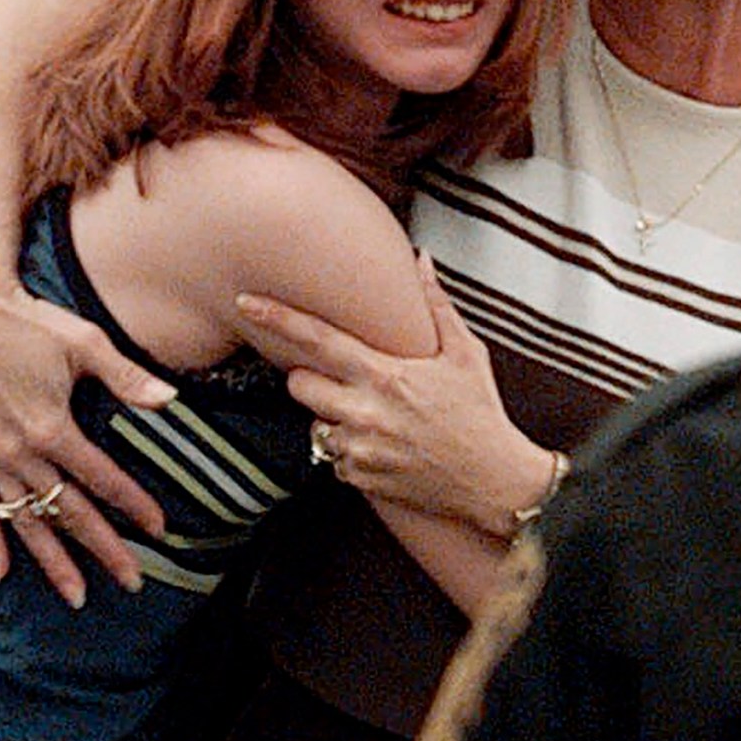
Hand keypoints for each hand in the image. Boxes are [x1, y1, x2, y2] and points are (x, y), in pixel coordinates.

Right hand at [0, 280, 172, 606]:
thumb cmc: (33, 323)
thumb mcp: (87, 342)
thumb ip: (128, 377)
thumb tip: (170, 401)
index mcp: (50, 428)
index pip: (102, 479)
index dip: (133, 505)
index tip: (159, 529)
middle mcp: (17, 451)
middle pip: (67, 512)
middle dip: (102, 549)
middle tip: (133, 582)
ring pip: (25, 520)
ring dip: (51, 560)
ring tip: (75, 596)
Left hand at [236, 253, 555, 538]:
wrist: (494, 481)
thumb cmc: (480, 411)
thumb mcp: (464, 353)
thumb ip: (436, 305)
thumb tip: (421, 259)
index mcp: (384, 374)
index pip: (316, 339)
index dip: (276, 318)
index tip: (245, 301)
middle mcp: (364, 411)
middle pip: (298, 384)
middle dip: (311, 378)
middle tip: (347, 379)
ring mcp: (359, 449)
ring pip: (314, 422)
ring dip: (333, 416)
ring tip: (376, 417)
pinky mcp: (360, 479)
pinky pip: (332, 459)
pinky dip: (350, 451)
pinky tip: (385, 446)